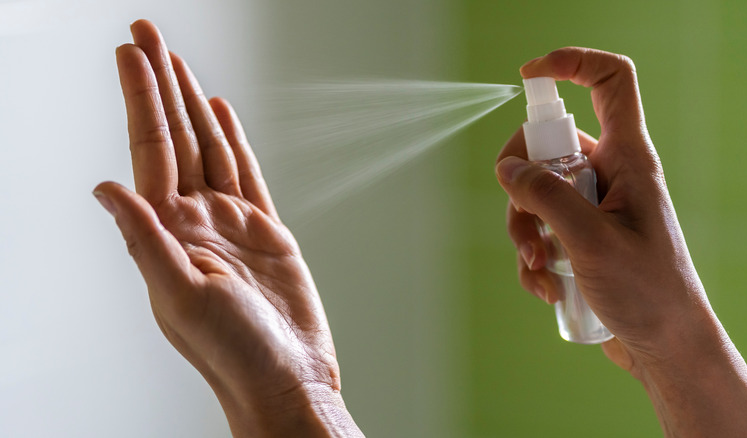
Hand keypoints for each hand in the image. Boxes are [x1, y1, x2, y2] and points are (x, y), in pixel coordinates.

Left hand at [93, 20, 361, 437]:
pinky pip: (245, 173)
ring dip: (191, 104)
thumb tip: (103, 187)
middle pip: (174, 137)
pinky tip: (221, 113)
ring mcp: (230, 223)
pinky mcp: (265, 231)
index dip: (140, 98)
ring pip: (208, 148)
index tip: (131, 53)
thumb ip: (144, 239)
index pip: (150, 149)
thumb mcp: (180, 297)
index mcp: (169, 232)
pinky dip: (233, 140)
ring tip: (178, 63)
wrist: (286, 377)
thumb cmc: (233, 351)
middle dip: (160, 84)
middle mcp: (195, 220)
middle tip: (147, 34)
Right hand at [496, 47, 746, 435]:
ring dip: (523, 232)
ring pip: (535, 193)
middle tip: (523, 219)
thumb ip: (547, 196)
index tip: (528, 75)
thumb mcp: (591, 241)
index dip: (572, 64)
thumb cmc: (648, 291)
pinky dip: (533, 258)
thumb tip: (508, 168)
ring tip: (539, 269)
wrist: (664, 345)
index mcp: (628, 159)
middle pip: (548, 145)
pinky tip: (547, 289)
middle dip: (521, 184)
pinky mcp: (580, 237)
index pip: (610, 82)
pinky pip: (539, 229)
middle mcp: (610, 175)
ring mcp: (593, 206)